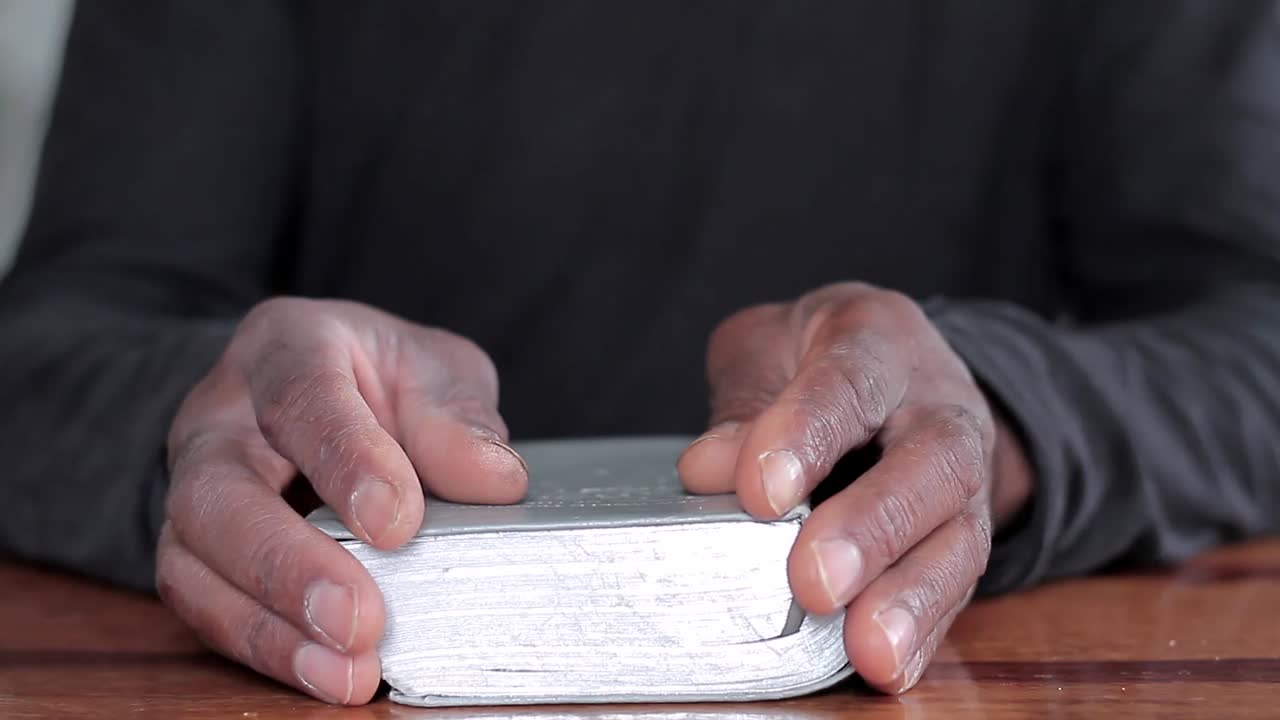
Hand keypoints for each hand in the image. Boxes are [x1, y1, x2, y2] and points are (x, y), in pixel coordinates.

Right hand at [157, 298, 526, 703]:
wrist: (332, 393)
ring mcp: (195, 488)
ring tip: (347, 671)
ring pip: (194, 560)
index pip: (301, 398)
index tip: (397, 522)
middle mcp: (220, 417)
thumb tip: (494, 480)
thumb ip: (457, 416)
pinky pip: (206, 606)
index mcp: (285, 348)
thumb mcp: (436, 370)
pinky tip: (326, 675)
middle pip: (220, 493)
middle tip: (360, 620)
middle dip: (288, 565)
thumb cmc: (386, 380)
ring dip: (271, 627)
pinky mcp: (195, 552)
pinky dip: (266, 648)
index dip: (346, 460)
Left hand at [679, 283, 1032, 692]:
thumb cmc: (810, 356)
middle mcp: (938, 403)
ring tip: (869, 647)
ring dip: (911, 597)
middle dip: (873, 525)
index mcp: (877, 337)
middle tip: (815, 581)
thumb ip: (741, 407)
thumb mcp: (765, 351)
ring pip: (960, 533)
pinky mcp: (963, 533)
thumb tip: (708, 469)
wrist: (889, 368)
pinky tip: (890, 667)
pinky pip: (957, 584)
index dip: (807, 434)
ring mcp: (963, 474)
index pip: (849, 380)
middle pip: (930, 461)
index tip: (761, 492)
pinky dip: (924, 630)